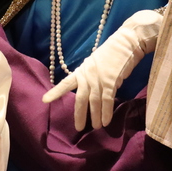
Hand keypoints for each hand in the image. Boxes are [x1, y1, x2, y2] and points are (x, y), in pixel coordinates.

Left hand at [42, 9, 163, 130]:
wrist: (127, 42)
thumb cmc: (113, 53)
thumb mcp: (96, 64)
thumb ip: (91, 77)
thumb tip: (92, 93)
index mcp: (82, 70)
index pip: (66, 83)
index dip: (56, 92)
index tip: (44, 100)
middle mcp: (87, 75)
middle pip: (80, 98)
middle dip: (79, 114)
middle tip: (79, 128)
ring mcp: (98, 78)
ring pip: (94, 102)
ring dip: (95, 116)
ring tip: (97, 127)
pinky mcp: (111, 80)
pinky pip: (107, 100)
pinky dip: (106, 112)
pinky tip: (107, 121)